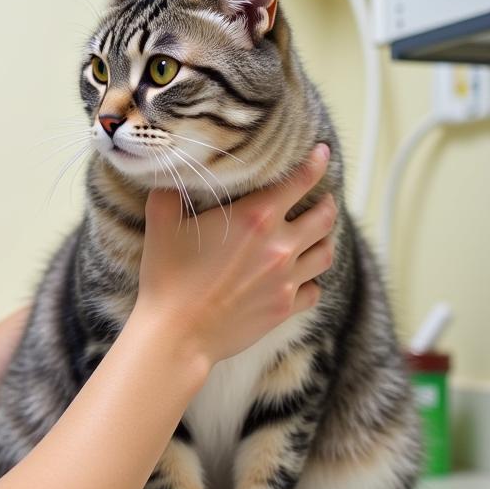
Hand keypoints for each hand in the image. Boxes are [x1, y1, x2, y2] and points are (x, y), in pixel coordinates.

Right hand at [133, 144, 336, 365]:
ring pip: (326, 253)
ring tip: (320, 234)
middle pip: (324, 217)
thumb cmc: (167, 278)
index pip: (298, 182)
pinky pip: (314, 291)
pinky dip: (312, 281)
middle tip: (323, 198)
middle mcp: (280, 246)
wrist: (177, 335)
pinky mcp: (284, 309)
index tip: (322, 153)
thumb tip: (169, 178)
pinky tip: (303, 279)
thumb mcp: (162, 226)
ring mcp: (286, 280)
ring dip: (326, 239)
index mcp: (254, 218)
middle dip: (327, 203)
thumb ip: (168, 195)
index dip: (314, 164)